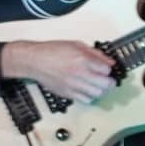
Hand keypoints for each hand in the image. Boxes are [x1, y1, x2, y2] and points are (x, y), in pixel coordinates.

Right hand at [1, 40, 116, 102]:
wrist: (34, 61)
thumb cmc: (53, 51)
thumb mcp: (77, 45)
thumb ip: (96, 54)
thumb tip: (110, 62)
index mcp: (83, 60)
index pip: (107, 70)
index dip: (109, 69)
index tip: (106, 68)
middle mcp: (80, 74)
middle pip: (106, 84)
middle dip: (110, 82)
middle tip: (108, 79)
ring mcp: (73, 86)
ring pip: (98, 94)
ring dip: (101, 90)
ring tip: (98, 85)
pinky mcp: (67, 94)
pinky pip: (86, 100)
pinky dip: (90, 96)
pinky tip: (88, 90)